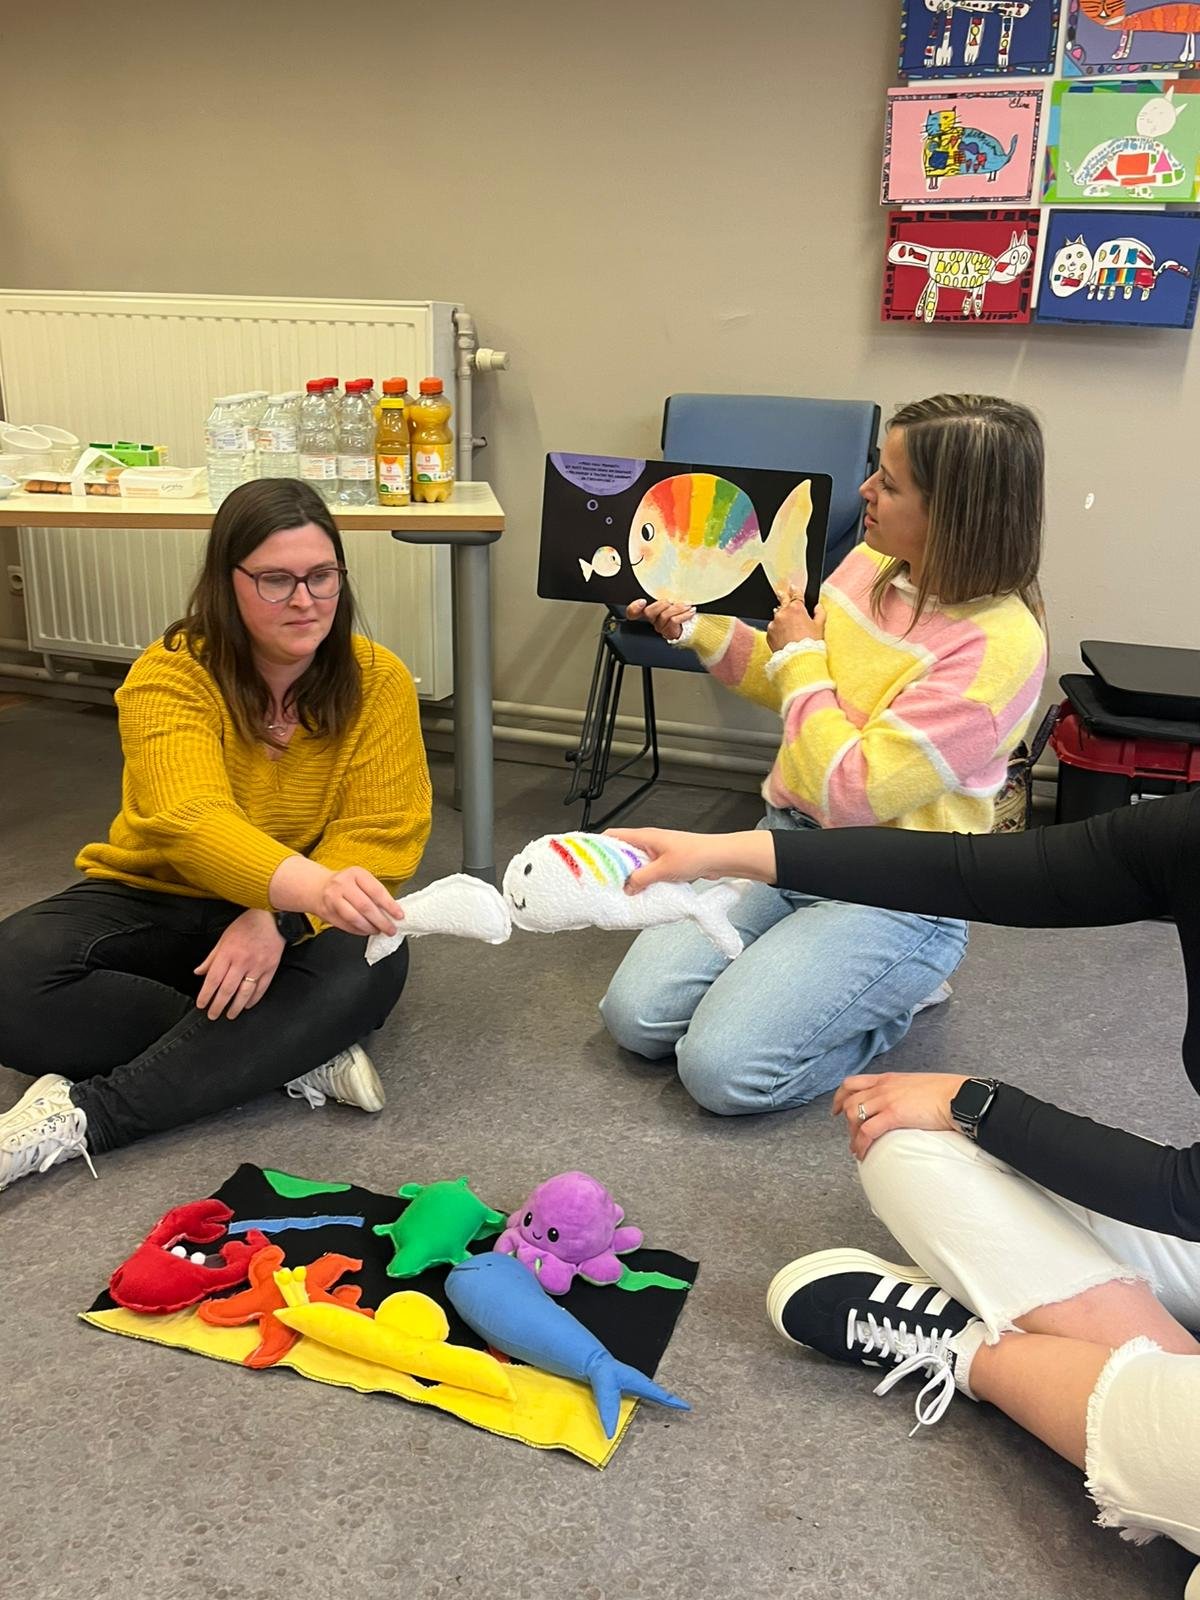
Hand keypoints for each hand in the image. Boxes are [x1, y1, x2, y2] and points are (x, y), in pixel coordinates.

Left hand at [195, 909, 284, 1020]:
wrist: (272, 918)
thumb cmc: (245, 926)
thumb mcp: (223, 938)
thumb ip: (211, 958)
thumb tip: (199, 973)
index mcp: (228, 953)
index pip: (213, 979)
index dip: (206, 994)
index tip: (201, 1004)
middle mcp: (242, 962)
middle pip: (227, 989)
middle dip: (218, 1005)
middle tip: (212, 1015)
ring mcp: (258, 966)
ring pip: (245, 992)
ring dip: (236, 1006)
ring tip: (230, 1015)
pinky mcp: (270, 968)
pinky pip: (262, 987)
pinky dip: (254, 998)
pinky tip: (247, 1005)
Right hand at [313, 865, 404, 936]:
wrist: (318, 887)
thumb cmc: (346, 884)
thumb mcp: (361, 880)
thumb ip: (375, 893)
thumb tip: (392, 911)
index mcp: (356, 874)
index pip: (376, 891)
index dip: (389, 905)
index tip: (399, 915)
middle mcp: (342, 884)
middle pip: (365, 907)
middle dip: (381, 921)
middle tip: (391, 929)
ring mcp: (332, 899)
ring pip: (354, 918)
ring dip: (369, 928)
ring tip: (378, 930)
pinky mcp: (327, 913)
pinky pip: (346, 925)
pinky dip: (359, 931)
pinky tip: (366, 931)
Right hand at [606, 826, 774, 890]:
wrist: (720, 858)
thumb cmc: (696, 855)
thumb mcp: (663, 869)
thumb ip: (641, 879)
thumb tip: (626, 887)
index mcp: (644, 837)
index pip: (613, 836)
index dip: (597, 846)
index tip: (586, 859)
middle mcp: (649, 842)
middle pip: (622, 852)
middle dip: (611, 866)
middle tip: (600, 881)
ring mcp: (658, 853)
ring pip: (635, 864)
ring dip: (629, 876)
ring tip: (619, 890)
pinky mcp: (667, 863)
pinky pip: (648, 872)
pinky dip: (642, 881)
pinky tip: (640, 893)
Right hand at [625, 597, 696, 641]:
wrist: (692, 627)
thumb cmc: (680, 611)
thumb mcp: (672, 601)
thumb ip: (666, 594)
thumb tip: (668, 579)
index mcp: (649, 612)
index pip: (632, 613)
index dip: (633, 608)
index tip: (642, 602)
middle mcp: (652, 620)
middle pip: (648, 613)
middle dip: (661, 604)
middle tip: (671, 601)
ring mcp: (660, 627)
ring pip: (664, 616)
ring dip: (678, 608)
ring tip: (688, 605)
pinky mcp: (668, 632)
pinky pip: (674, 621)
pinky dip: (684, 614)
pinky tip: (690, 611)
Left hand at [766, 593, 824, 652]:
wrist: (798, 660)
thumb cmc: (810, 644)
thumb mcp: (820, 626)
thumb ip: (820, 613)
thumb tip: (818, 607)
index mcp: (796, 608)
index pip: (796, 594)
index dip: (795, 590)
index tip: (794, 587)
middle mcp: (783, 613)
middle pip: (782, 600)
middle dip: (783, 596)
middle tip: (782, 593)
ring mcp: (774, 623)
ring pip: (777, 616)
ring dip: (781, 616)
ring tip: (788, 624)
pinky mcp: (769, 633)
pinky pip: (773, 628)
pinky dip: (778, 629)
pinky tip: (785, 636)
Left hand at [832, 1072, 967, 1160]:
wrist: (958, 1097)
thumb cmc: (946, 1094)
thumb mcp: (917, 1086)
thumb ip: (904, 1093)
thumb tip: (903, 1106)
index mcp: (888, 1079)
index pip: (853, 1083)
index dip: (840, 1096)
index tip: (836, 1109)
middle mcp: (882, 1087)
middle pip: (849, 1101)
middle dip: (845, 1121)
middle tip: (852, 1137)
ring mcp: (886, 1099)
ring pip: (854, 1116)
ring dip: (852, 1135)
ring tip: (857, 1150)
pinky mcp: (893, 1114)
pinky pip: (867, 1131)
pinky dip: (861, 1144)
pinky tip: (862, 1154)